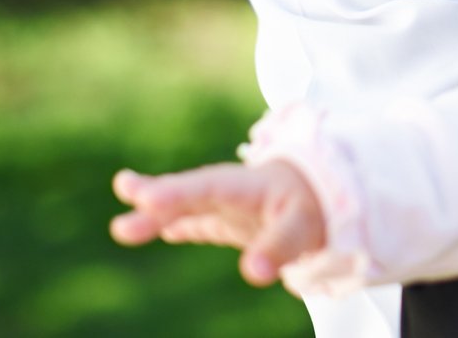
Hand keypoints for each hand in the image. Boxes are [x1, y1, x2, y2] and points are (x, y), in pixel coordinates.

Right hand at [110, 161, 326, 286]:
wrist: (334, 192)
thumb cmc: (318, 202)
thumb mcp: (303, 224)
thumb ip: (278, 246)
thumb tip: (252, 273)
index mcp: (247, 184)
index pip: (207, 187)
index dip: (177, 192)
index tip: (148, 198)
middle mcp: (232, 193)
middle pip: (189, 197)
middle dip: (158, 203)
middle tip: (123, 214)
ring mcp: (231, 206)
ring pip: (188, 209)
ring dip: (158, 216)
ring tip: (124, 227)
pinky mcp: (235, 221)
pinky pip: (202, 222)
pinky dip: (182, 225)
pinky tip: (166, 231)